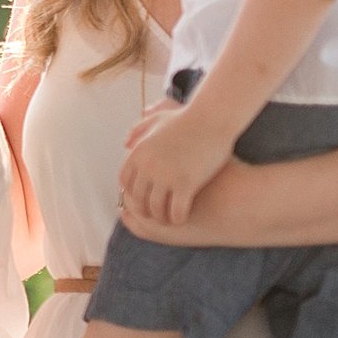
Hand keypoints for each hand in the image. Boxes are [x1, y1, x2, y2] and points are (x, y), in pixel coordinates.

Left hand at [117, 104, 233, 227]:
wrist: (212, 118)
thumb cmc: (187, 118)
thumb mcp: (156, 119)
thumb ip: (138, 130)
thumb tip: (125, 144)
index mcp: (138, 153)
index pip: (126, 182)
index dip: (132, 193)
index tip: (142, 198)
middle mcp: (147, 166)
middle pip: (138, 199)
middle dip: (145, 209)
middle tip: (154, 215)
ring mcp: (166, 176)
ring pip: (156, 209)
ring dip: (161, 217)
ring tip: (168, 219)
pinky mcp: (186, 184)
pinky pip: (176, 211)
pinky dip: (177, 218)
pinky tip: (182, 219)